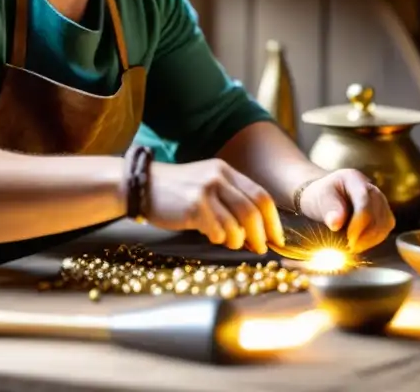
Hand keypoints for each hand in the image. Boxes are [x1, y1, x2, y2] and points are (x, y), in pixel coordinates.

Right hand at [146, 159, 284, 254]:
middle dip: (261, 234)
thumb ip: (230, 199)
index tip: (277, 238)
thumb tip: (258, 231)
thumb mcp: (206, 185)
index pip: (261, 196)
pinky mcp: (194, 206)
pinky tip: (212, 237)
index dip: (273, 220)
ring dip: (239, 240)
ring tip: (232, 243)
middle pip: (253, 210)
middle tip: (261, 249)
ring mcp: (206, 190)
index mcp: (226, 171)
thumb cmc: (177, 192)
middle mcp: (219, 177)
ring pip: (238, 223)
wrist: (142, 186)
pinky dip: (219, 239)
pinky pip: (218, 230)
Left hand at [298, 169, 394, 252]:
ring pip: (385, 222)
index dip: (359, 222)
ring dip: (371, 238)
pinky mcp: (383, 213)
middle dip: (366, 234)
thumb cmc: (321, 196)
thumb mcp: (317, 198)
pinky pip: (386, 227)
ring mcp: (380, 200)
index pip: (364, 201)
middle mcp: (371, 187)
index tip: (349, 239)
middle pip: (378, 213)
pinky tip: (361, 243)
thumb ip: (328, 209)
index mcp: (353, 179)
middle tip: (350, 246)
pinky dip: (375, 238)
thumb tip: (336, 223)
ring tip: (354, 246)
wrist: (324, 197)